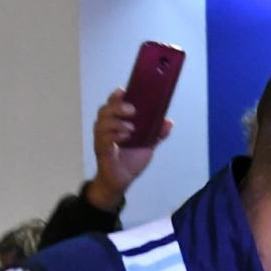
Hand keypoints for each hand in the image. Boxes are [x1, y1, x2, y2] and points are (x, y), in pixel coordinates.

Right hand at [87, 88, 169, 211]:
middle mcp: (106, 128)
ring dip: (117, 122)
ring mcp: (102, 139)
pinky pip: (103, 139)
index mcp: (115, 122)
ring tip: (131, 128)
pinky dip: (114, 136)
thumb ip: (157, 133)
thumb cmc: (130, 160)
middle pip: (105, 110)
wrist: (122, 180)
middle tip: (132, 110)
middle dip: (117, 106)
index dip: (116, 96)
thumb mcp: (147, 145)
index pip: (112, 104)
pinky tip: (125, 137)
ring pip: (102, 123)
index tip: (123, 90)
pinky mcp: (102, 151)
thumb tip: (168, 122)